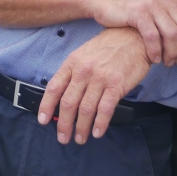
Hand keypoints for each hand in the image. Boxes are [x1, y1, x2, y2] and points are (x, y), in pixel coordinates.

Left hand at [37, 27, 151, 144]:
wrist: (133, 37)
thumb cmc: (108, 46)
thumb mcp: (84, 54)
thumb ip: (74, 72)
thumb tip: (63, 94)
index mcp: (72, 63)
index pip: (54, 88)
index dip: (46, 106)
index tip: (43, 120)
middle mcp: (83, 71)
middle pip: (68, 103)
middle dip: (64, 124)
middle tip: (63, 137)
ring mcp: (99, 78)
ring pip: (85, 109)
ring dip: (81, 128)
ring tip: (80, 138)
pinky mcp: (116, 85)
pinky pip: (105, 109)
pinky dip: (100, 124)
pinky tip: (97, 132)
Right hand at [88, 0, 176, 65]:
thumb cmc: (130, 8)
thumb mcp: (156, 6)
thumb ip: (172, 17)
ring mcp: (151, 4)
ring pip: (172, 34)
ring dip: (171, 53)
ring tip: (166, 62)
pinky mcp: (137, 12)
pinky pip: (153, 36)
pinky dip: (156, 51)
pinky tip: (153, 57)